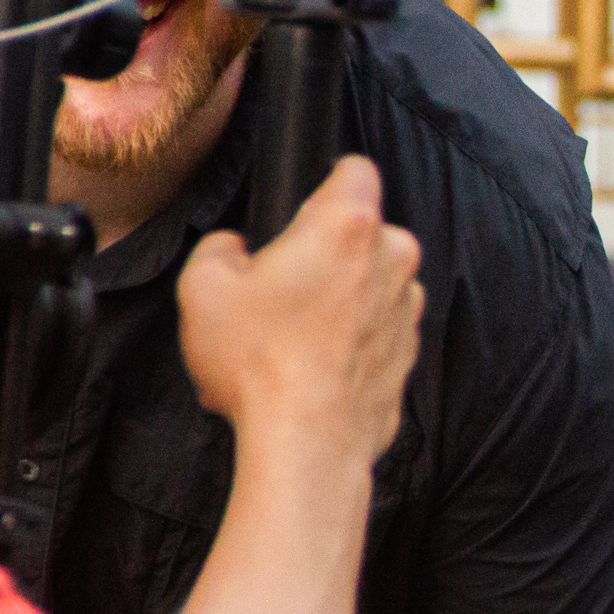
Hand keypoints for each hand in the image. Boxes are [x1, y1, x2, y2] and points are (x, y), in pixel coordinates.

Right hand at [178, 154, 423, 463]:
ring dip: (336, 300)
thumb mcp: (203, 287)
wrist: (307, 443)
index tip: (299, 211)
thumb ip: (220, 248)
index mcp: (351, 225)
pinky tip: (307, 369)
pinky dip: (348, 342)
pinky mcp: (410, 353)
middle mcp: (394, 260)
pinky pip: (376, 330)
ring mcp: (408, 310)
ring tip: (286, 339)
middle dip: (324, 251)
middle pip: (360, 233)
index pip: (354, 170)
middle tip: (277, 289)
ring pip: (369, 284)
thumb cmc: (260, 362)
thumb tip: (235, 249)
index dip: (323, 184)